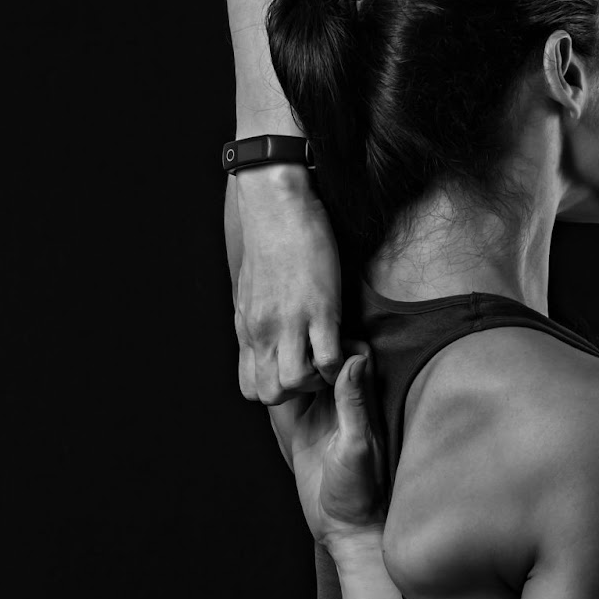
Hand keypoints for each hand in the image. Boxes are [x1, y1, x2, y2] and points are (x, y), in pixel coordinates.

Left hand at [227, 166, 343, 404]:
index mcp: (248, 329)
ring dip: (321, 378)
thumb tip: (271, 335)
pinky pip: (328, 359)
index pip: (251, 389)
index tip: (298, 370)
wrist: (276, 205)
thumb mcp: (253, 288)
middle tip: (318, 366)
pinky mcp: (318, 308)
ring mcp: (289, 322)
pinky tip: (350, 341)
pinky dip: (343, 361)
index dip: (278, 388)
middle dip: (300, 391)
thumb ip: (261, 318)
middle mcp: (263, 331)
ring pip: (295, 384)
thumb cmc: (269, 239)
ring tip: (334, 352)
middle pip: (271, 394)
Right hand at [268, 346, 387, 548]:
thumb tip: (356, 358)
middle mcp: (343, 405)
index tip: (317, 333)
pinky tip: (266, 380)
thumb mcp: (356, 444)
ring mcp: (321, 416)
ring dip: (292, 366)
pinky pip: (289, 401)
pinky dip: (279, 388)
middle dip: (310, 346)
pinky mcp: (301, 430)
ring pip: (306, 377)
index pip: (356, 355)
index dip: (338, 340)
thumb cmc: (360, 491)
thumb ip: (354, 403)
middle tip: (288, 336)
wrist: (344, 528)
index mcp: (364, 403)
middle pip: (327, 361)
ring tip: (274, 354)